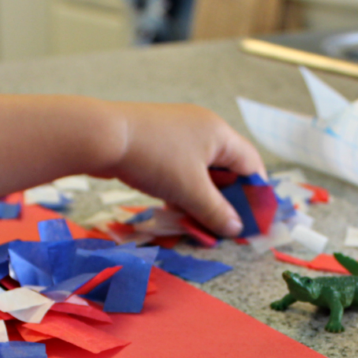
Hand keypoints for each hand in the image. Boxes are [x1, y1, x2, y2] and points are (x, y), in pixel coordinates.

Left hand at [102, 102, 265, 238]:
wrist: (102, 137)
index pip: (251, 165)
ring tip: (198, 223)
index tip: (253, 221)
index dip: (255, 194)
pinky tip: (175, 209)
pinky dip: (181, 189)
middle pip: (226, 168)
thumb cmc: (154, 159)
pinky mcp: (156, 142)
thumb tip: (236, 229)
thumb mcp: (189, 190)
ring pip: (199, 171)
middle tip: (224, 226)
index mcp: (219, 133)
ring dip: (201, 197)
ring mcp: (177, 133)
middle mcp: (202, 128)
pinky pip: (178, 169)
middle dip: (225, 199)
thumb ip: (215, 212)